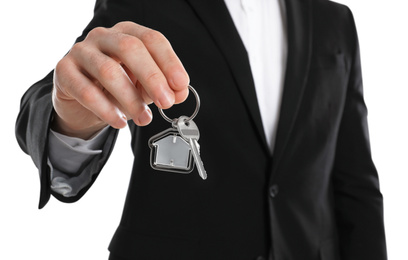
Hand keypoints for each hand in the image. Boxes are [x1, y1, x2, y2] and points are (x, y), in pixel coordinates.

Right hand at [52, 22, 189, 138]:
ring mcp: (81, 51)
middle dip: (152, 77)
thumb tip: (180, 93)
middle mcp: (103, 37)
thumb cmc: (116, 89)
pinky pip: (86, 91)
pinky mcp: (64, 71)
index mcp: (127, 33)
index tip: (180, 84)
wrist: (81, 102)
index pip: (152, 39)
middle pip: (130, 48)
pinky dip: (106, 109)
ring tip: (144, 118)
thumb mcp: (144, 87)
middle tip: (166, 102)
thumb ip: (163, 88)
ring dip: (130, 99)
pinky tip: (120, 122)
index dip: (169, 62)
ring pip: (108, 70)